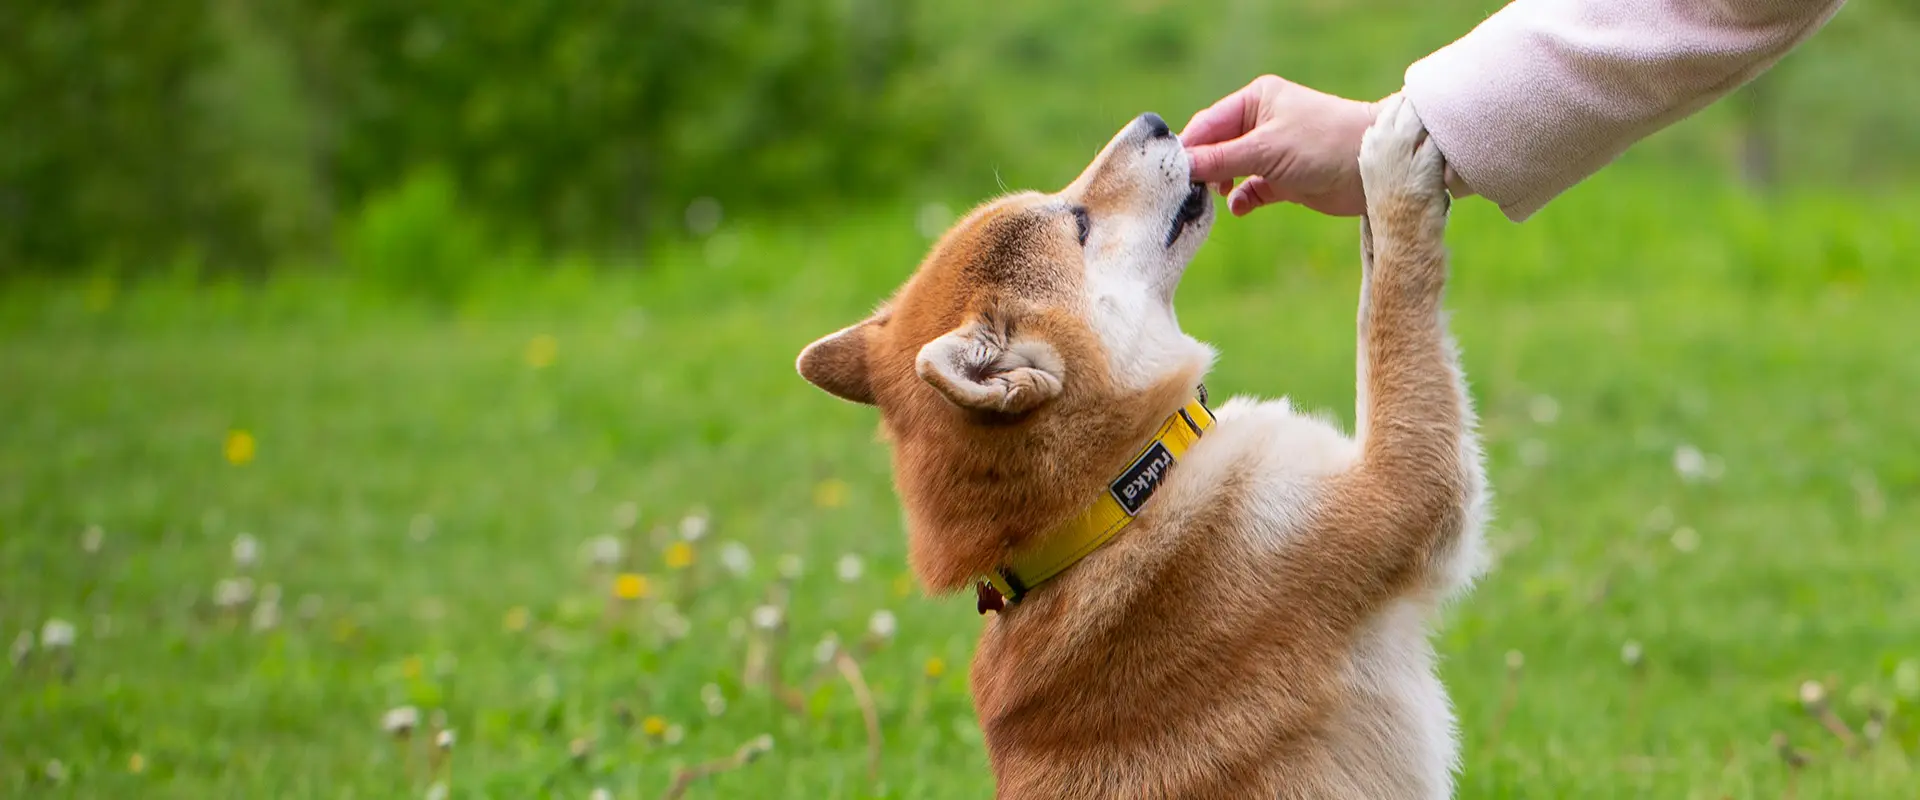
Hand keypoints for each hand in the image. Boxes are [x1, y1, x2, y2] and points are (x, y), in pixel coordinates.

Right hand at [1180, 75, 1378, 216]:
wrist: (1374, 169)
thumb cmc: (1322, 143)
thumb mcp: (1264, 149)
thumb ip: (1218, 160)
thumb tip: (1179, 167)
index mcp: (1254, 101)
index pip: (1207, 124)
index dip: (1187, 149)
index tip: (1168, 175)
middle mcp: (1260, 122)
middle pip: (1215, 148)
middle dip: (1201, 171)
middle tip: (1184, 194)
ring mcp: (1272, 152)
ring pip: (1230, 171)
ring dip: (1220, 186)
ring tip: (1210, 201)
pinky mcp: (1284, 179)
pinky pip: (1250, 190)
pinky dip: (1242, 199)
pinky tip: (1240, 207)